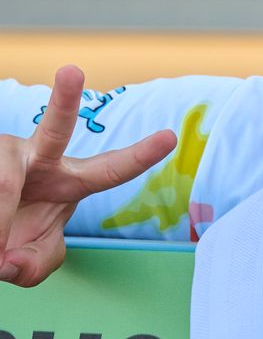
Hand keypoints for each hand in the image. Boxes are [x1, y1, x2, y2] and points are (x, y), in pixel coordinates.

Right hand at [0, 66, 176, 286]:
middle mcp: (38, 158)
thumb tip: (8, 261)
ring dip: (0, 222)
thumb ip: (34, 267)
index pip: (110, 170)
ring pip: (4, 182)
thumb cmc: (12, 239)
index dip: (140, 155)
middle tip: (72, 71)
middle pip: (55, 129)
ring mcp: (4, 153)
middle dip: (64, 100)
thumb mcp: (33, 261)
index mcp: (69, 181)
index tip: (170, 137)